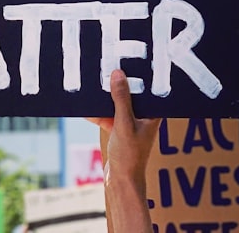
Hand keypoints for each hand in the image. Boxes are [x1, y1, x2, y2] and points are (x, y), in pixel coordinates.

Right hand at [87, 69, 160, 232]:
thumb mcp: (124, 123)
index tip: (131, 56)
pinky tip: (85, 106)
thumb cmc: (130, 155)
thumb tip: (118, 74)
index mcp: (153, 112)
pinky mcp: (118, 129)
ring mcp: (130, 122)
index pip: (149, 87)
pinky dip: (97, 111)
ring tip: (94, 82)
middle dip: (119, 81)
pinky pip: (107, 114)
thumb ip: (121, 99)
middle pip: (131, 92)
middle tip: (108, 64)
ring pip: (117, 102)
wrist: (121, 182)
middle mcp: (144, 115)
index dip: (141, 72)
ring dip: (105, 96)